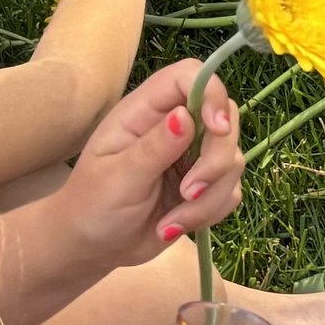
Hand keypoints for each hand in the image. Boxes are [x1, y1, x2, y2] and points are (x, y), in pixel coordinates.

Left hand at [57, 57, 243, 271]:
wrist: (93, 248)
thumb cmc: (91, 207)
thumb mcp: (118, 178)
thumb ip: (154, 147)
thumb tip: (186, 114)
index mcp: (145, 112)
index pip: (190, 76)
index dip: (212, 93)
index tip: (218, 129)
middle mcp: (175, 126)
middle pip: (225, 117)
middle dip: (216, 160)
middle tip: (187, 192)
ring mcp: (193, 155)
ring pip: (233, 159)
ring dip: (208, 197)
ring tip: (170, 223)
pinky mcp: (205, 184)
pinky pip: (231, 190)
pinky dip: (210, 212)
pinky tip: (175, 225)